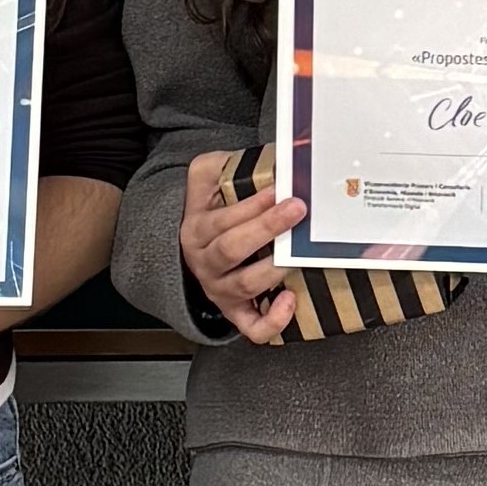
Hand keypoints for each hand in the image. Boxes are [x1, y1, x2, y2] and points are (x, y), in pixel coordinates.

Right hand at [180, 150, 305, 344]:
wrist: (190, 249)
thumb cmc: (210, 210)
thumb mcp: (205, 178)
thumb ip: (225, 165)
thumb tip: (268, 158)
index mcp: (197, 229)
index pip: (224, 218)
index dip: (252, 205)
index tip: (279, 189)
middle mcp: (205, 262)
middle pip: (232, 249)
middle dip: (266, 228)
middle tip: (296, 210)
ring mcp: (220, 290)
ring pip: (245, 284)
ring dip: (272, 269)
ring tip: (296, 253)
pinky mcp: (235, 311)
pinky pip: (251, 327)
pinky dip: (272, 321)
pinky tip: (290, 300)